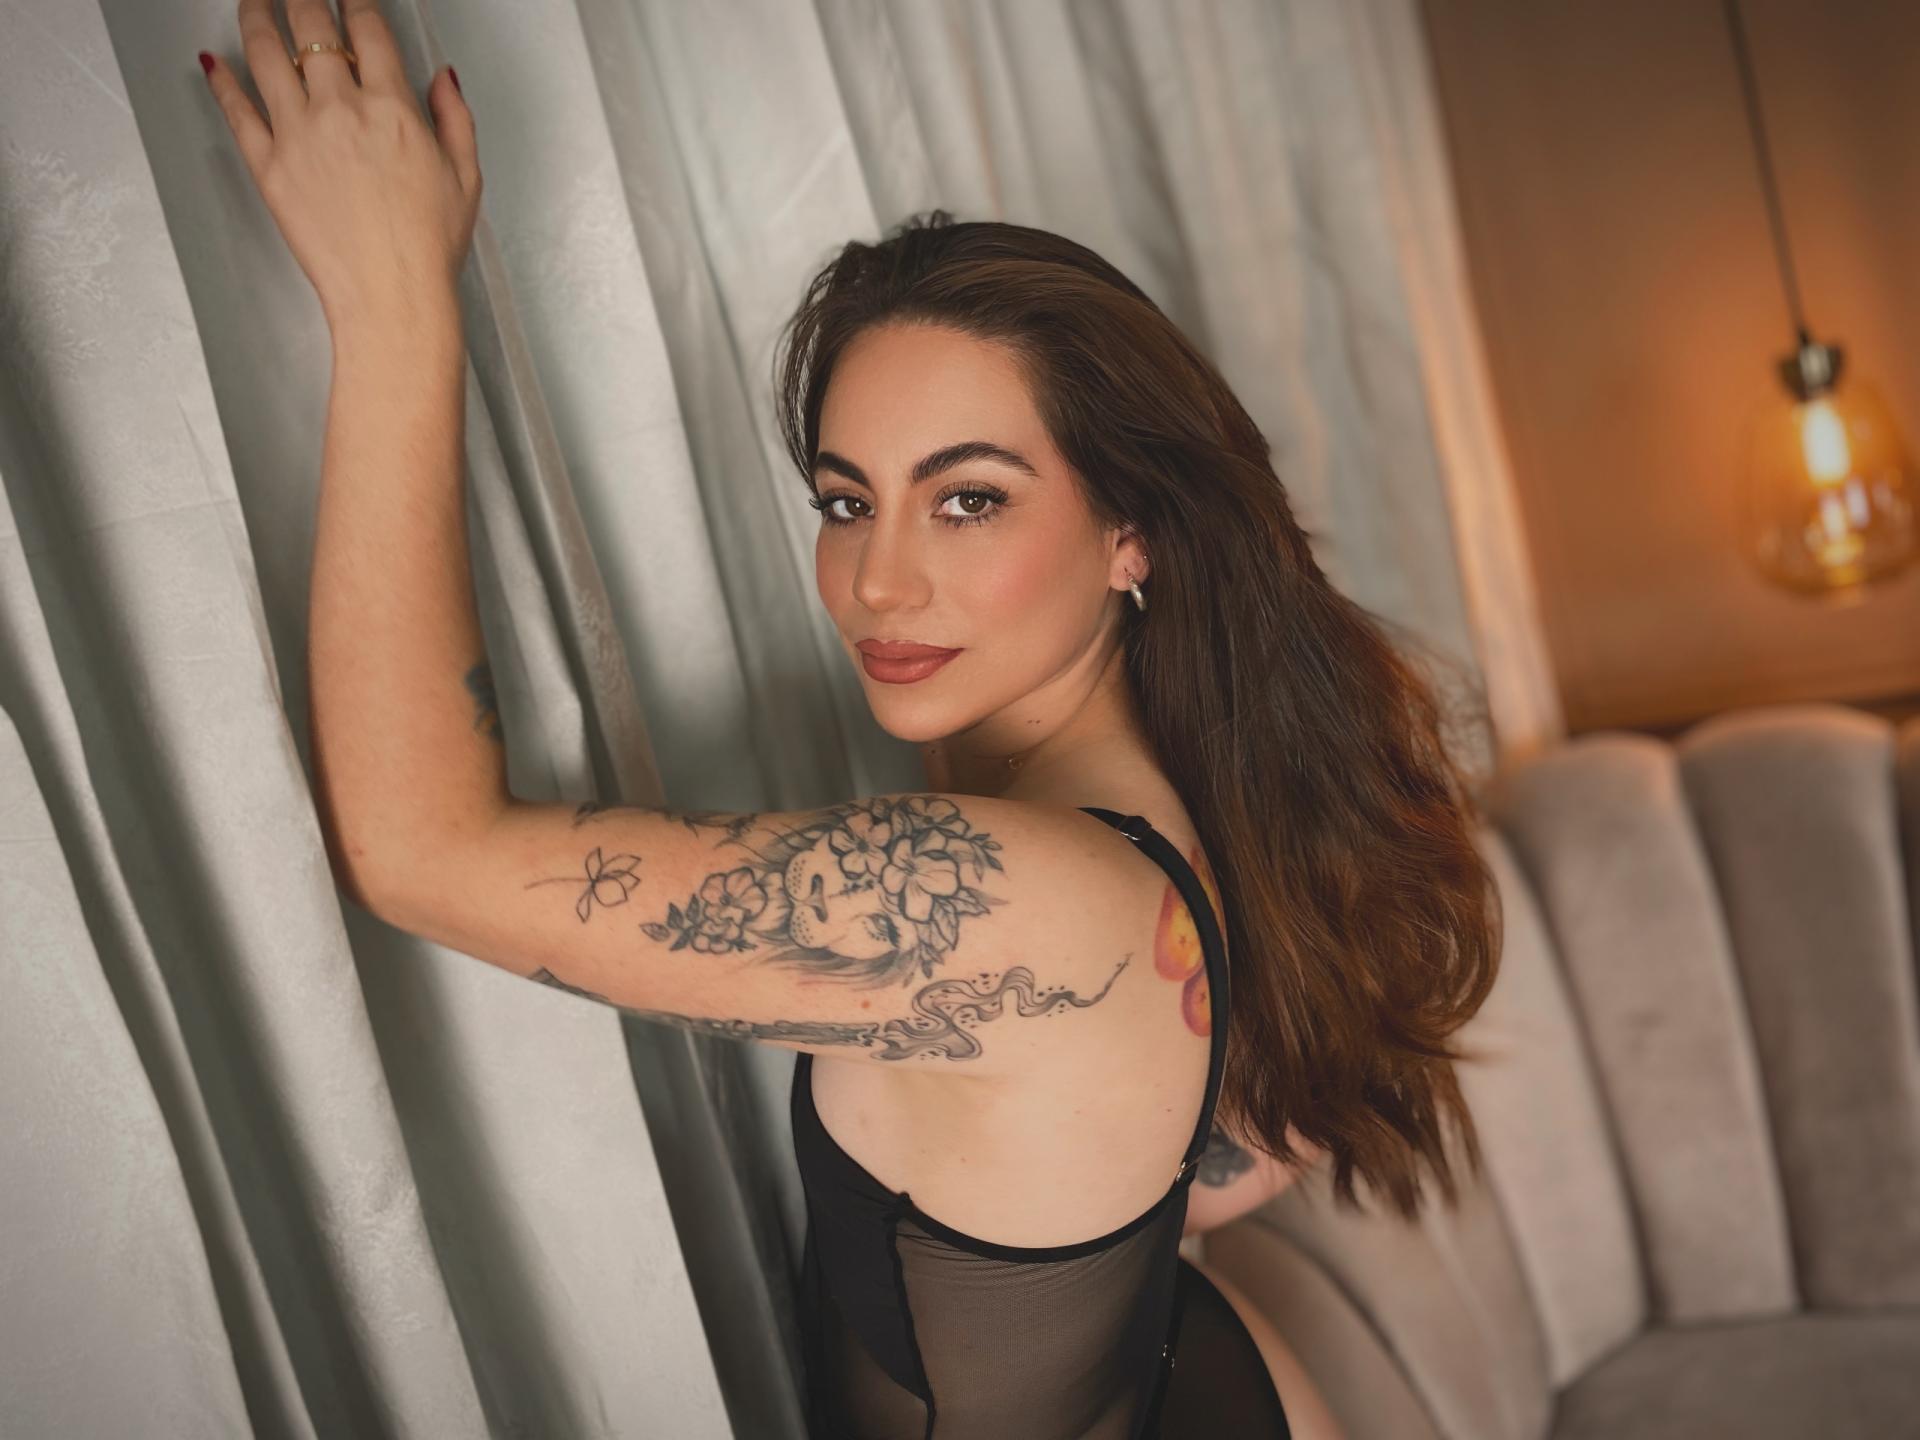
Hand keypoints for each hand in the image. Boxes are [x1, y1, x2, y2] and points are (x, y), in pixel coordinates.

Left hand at [201, 0, 480, 331]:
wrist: (391, 295)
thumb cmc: (427, 247)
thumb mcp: (465, 177)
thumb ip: (454, 118)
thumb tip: (442, 79)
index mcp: (393, 107)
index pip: (366, 27)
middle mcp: (340, 110)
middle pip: (310, 25)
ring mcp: (298, 134)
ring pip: (263, 52)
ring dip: (255, 15)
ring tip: (253, 2)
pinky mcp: (268, 165)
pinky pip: (236, 109)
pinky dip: (220, 80)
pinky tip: (214, 63)